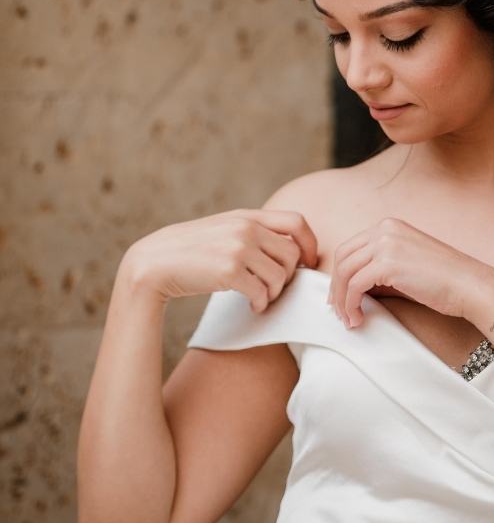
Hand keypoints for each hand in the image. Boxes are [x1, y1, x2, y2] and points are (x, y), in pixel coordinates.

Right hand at [122, 208, 318, 312]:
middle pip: (292, 254)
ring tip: (261, 298)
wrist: (155, 262)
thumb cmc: (193, 250)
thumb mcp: (225, 228)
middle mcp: (246, 228)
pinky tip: (253, 306)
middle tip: (275, 288)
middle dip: (289, 276)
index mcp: (247, 216)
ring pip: (280, 276)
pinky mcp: (229, 271)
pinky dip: (261, 304)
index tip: (308, 263)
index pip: (297, 221)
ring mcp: (238, 248)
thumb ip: (254, 231)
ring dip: (274, 293)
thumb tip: (291, 249)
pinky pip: (262, 292)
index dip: (310, 244)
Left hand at [326, 217, 493, 328]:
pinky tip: (358, 319)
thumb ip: (380, 269)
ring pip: (345, 272)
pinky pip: (355, 286)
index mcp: (390, 226)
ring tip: (348, 320)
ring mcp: (386, 244)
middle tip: (338, 311)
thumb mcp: (407, 265)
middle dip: (336, 287)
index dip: (340, 275)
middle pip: (343, 257)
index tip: (339, 297)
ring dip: (341, 300)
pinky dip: (351, 305)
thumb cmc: (445, 281)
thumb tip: (354, 288)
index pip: (351, 248)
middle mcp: (385, 229)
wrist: (470, 285)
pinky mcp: (387, 263)